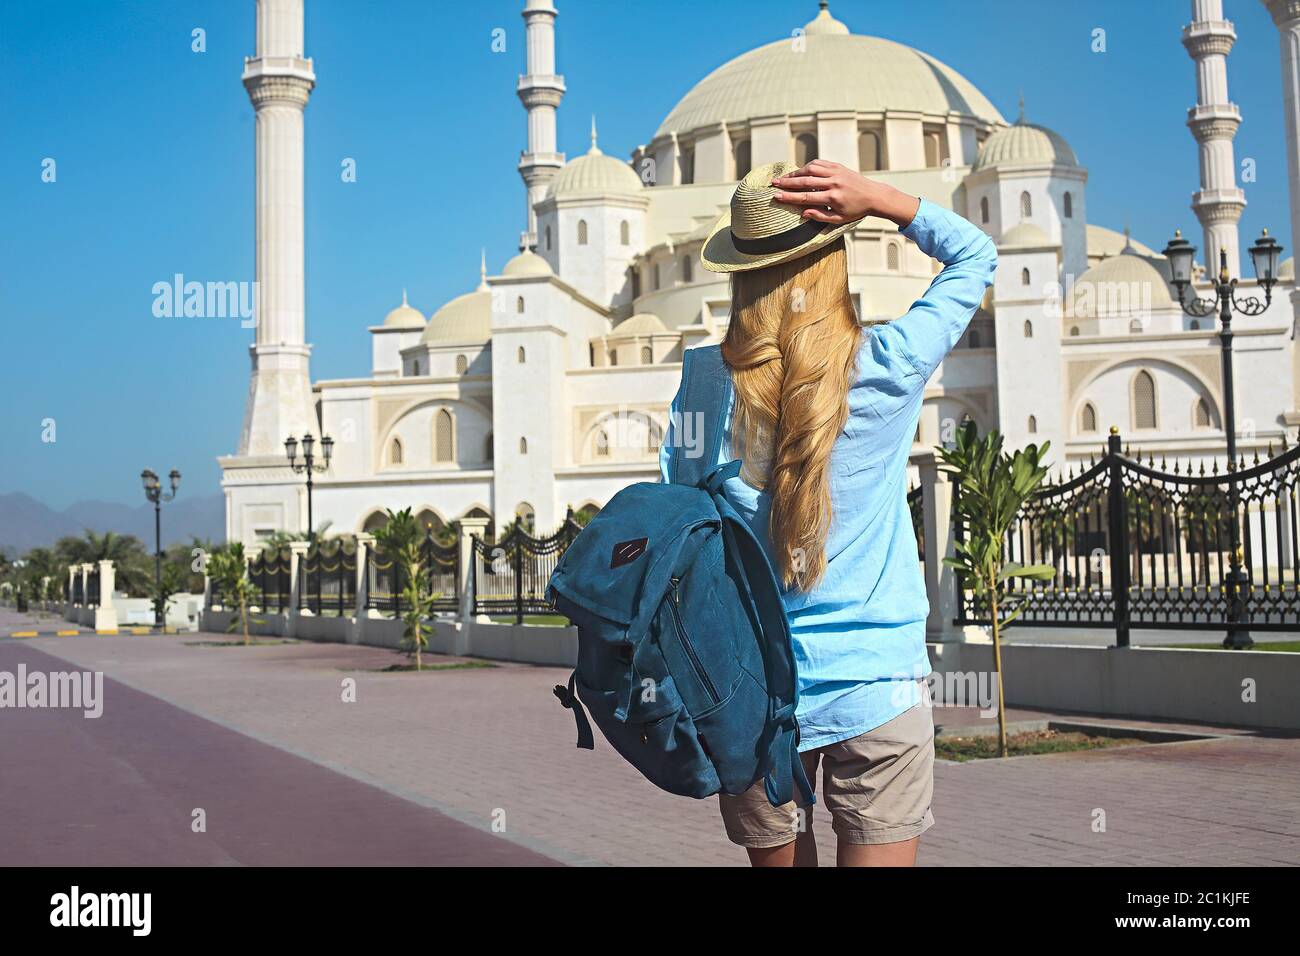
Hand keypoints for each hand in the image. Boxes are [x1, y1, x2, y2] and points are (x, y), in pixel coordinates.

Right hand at [771, 159, 919, 228]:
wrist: (874, 195)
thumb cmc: (856, 210)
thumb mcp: (839, 219)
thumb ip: (820, 216)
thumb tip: (803, 213)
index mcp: (833, 197)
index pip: (806, 196)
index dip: (790, 197)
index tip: (777, 196)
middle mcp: (833, 183)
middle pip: (805, 180)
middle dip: (788, 182)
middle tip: (774, 183)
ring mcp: (836, 172)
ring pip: (811, 168)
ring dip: (796, 172)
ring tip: (785, 178)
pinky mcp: (838, 166)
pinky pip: (819, 163)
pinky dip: (808, 166)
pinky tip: (800, 171)